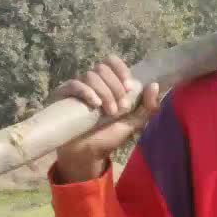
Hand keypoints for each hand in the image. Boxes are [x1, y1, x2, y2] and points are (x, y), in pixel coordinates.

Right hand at [50, 55, 160, 181]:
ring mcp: (76, 88)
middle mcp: (91, 83)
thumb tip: (154, 85)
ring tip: (109, 113)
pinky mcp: (62, 95)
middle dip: (115, 87)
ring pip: (91, 75)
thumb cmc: (107, 138)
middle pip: (102, 68)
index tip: (129, 87)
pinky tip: (94, 105)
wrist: (86, 155)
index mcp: (108, 84)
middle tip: (121, 108)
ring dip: (104, 92)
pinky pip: (74, 84)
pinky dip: (87, 92)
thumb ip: (147, 107)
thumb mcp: (132, 123)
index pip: (111, 62)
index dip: (121, 70)